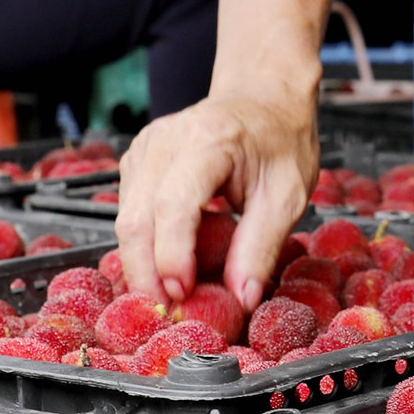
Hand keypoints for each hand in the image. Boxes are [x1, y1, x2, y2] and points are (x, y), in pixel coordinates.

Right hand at [114, 92, 317, 310]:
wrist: (263, 101)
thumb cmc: (279, 142)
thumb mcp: (287, 196)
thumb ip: (261, 248)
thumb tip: (241, 298)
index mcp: (209, 139)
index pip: (174, 205)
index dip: (172, 257)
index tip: (182, 295)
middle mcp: (165, 139)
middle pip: (137, 218)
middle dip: (146, 274)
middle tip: (169, 312)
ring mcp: (144, 148)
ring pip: (126, 220)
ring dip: (143, 265)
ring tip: (173, 293)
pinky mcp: (136, 161)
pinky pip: (128, 213)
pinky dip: (144, 246)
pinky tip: (169, 263)